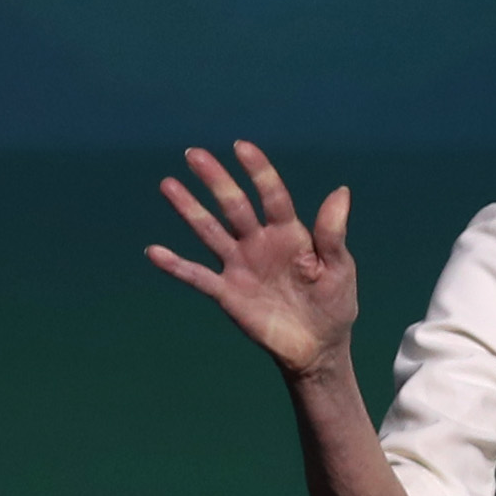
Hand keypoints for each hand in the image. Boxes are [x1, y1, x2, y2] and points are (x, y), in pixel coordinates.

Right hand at [147, 140, 361, 384]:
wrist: (318, 348)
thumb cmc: (333, 303)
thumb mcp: (339, 268)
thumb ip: (332, 233)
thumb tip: (341, 190)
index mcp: (288, 233)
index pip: (271, 196)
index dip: (258, 172)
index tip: (241, 147)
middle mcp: (258, 242)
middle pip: (233, 206)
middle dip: (215, 180)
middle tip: (194, 154)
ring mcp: (240, 265)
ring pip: (210, 231)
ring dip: (189, 209)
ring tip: (168, 184)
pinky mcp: (227, 293)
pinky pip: (197, 276)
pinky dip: (175, 265)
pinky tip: (154, 252)